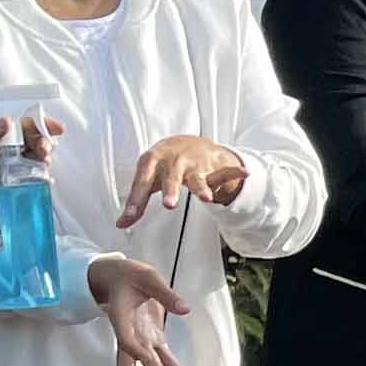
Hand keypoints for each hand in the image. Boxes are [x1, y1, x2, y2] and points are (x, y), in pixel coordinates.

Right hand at [89, 254, 191, 365]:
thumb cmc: (129, 275)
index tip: (148, 361)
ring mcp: (138, 337)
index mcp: (121, 318)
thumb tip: (185, 309)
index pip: (126, 341)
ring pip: (146, 365)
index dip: (136, 352)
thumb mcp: (148, 276)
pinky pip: (160, 356)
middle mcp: (128, 333)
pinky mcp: (149, 336)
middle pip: (129, 364)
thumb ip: (165, 293)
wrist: (117, 277)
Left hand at [119, 135, 245, 225]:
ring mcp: (193, 163)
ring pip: (197, 177)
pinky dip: (234, 172)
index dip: (136, 200)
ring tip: (207, 199)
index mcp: (151, 162)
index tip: (129, 217)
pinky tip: (244, 173)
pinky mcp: (211, 166)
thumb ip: (137, 203)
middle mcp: (172, 161)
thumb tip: (121, 224)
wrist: (186, 141)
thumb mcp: (147, 180)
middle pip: (170, 177)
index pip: (141, 182)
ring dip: (201, 187)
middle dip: (170, 190)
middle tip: (169, 205)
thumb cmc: (162, 164)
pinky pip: (224, 170)